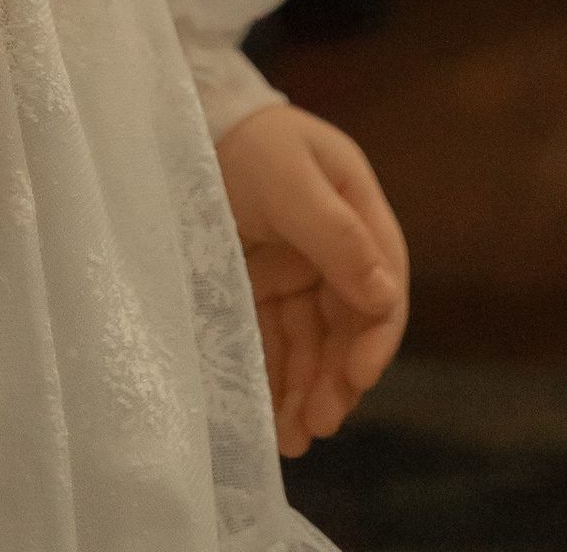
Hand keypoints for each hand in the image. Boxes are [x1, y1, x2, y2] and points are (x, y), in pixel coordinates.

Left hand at [215, 103, 409, 458]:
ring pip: (314, 345)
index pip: (384, 282)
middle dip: (339, 377)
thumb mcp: (290, 180)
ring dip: (310, 392)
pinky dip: (277, 382)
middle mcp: (332, 247)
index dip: (377, 335)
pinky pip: (275, 345)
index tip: (359, 377)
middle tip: (320, 423)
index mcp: (356, 210)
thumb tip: (386, 297)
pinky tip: (271, 420)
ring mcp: (294, 271)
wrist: (180, 128)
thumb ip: (336, 235)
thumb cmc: (244, 143)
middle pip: (348, 324)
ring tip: (296, 439)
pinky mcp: (257, 290)